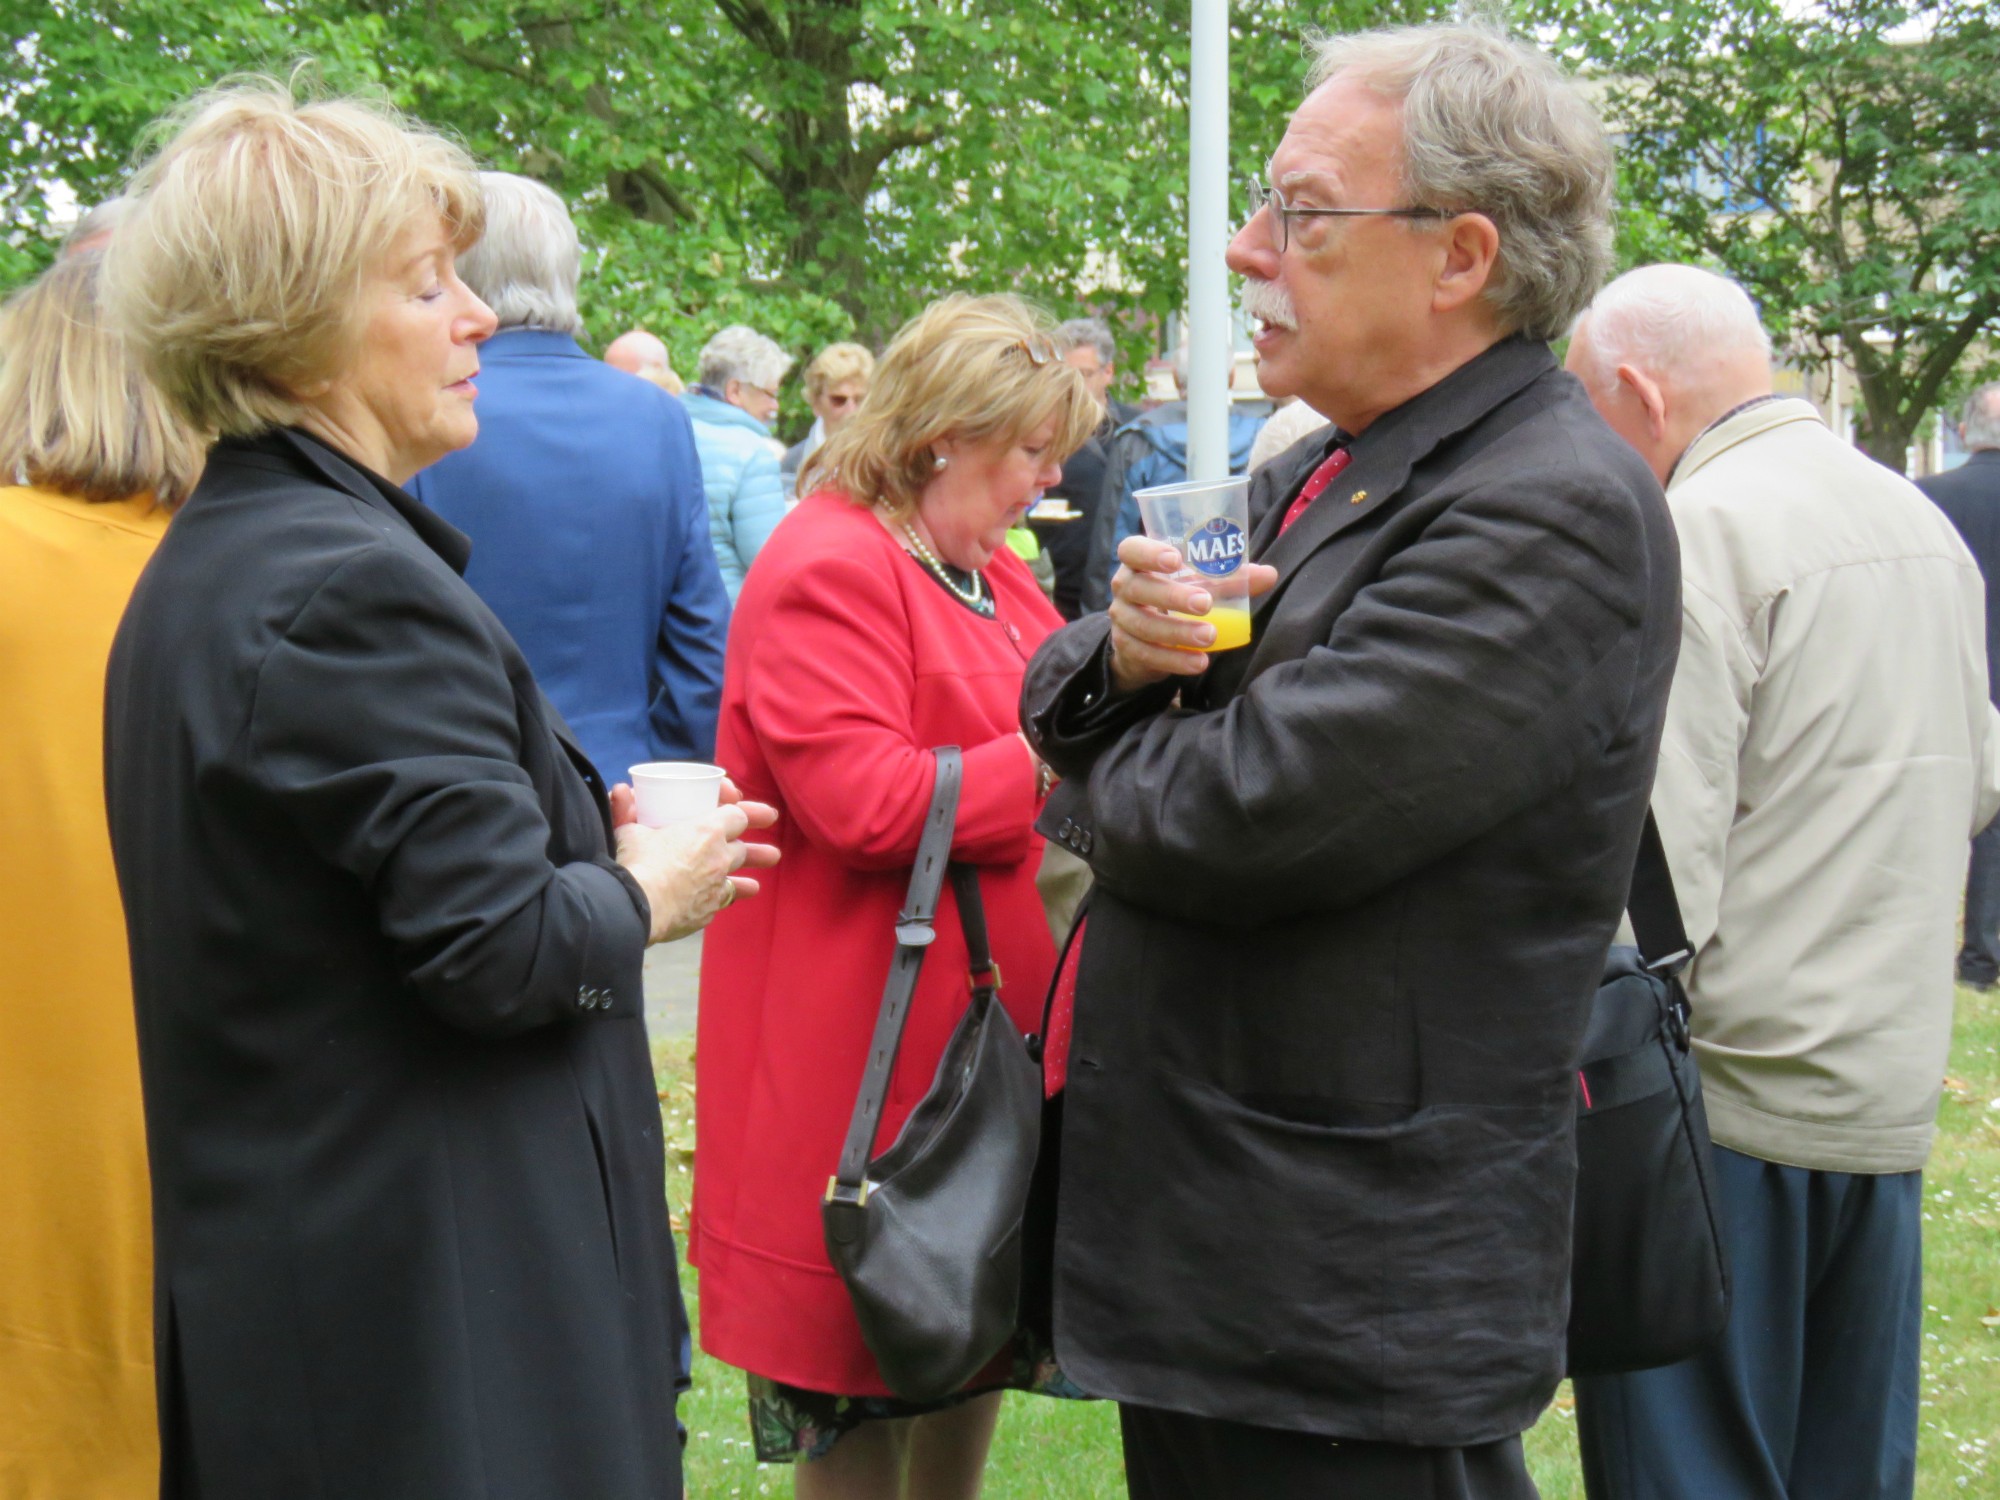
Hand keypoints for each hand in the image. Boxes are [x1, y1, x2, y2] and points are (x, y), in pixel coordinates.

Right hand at [611, 786, 780, 943]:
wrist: (635, 906)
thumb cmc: (635, 863)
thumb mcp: (629, 831)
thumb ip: (626, 810)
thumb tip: (618, 791)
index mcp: (706, 831)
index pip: (737, 816)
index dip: (744, 811)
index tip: (752, 812)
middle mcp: (719, 857)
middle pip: (743, 850)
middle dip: (755, 849)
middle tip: (772, 853)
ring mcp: (716, 886)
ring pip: (738, 881)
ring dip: (747, 881)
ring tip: (757, 885)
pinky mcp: (707, 910)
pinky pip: (719, 903)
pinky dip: (721, 900)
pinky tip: (725, 902)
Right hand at [1107, 536, 1278, 695]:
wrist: (1145, 639)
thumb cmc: (1175, 598)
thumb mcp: (1199, 584)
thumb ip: (1230, 579)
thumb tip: (1269, 574)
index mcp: (1138, 563)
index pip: (1131, 550)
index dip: (1149, 553)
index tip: (1175, 559)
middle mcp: (1124, 588)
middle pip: (1139, 588)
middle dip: (1172, 596)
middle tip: (1205, 603)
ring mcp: (1121, 620)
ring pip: (1144, 625)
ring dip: (1178, 632)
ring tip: (1209, 637)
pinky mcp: (1126, 648)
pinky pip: (1148, 655)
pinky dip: (1175, 660)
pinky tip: (1198, 662)